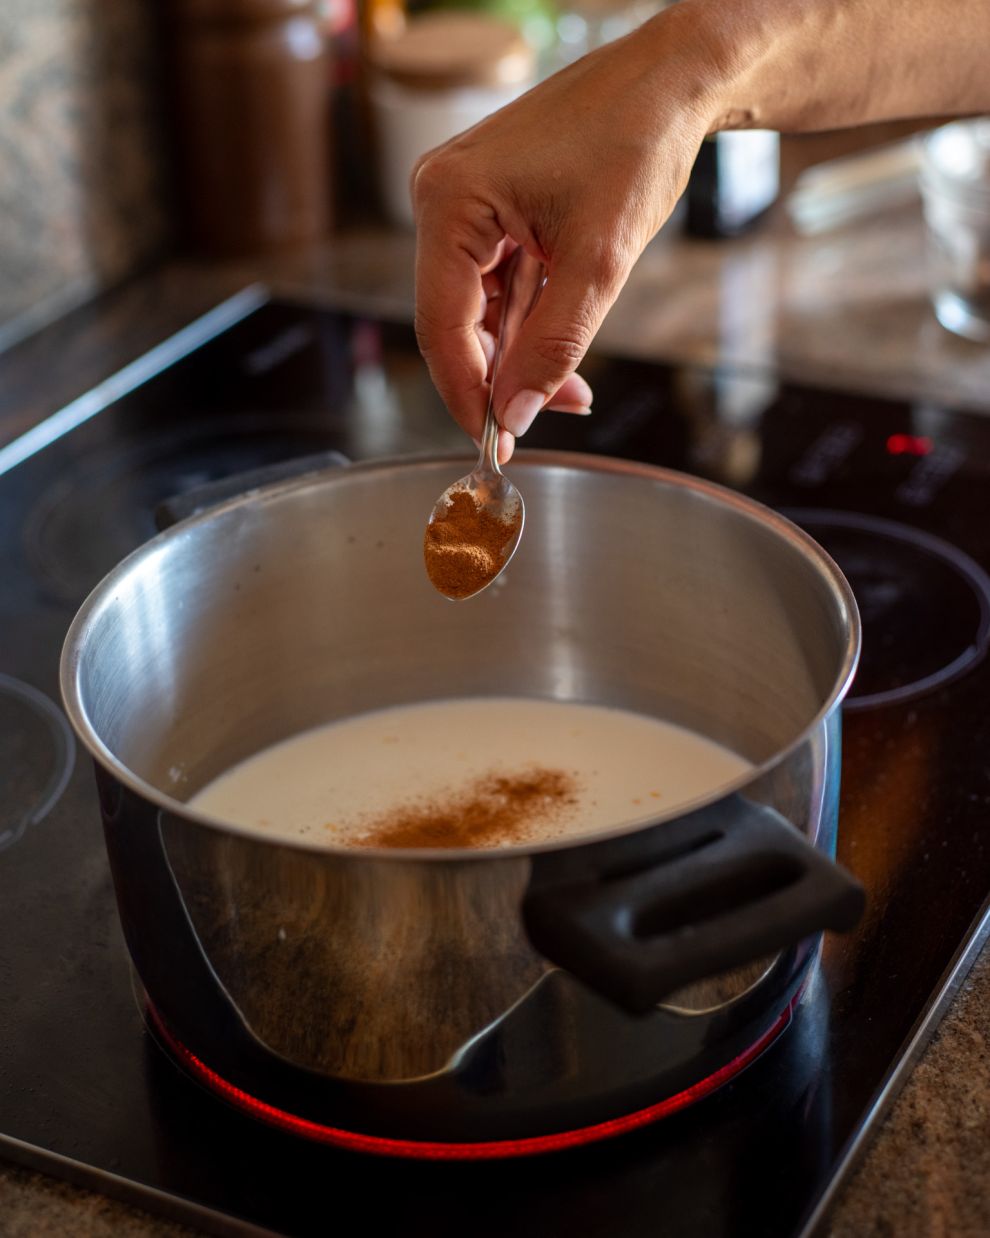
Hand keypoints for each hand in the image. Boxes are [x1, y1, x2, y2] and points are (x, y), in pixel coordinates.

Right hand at [412, 9, 715, 461]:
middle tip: (545, 419)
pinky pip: (498, 284)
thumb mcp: (598, 263)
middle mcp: (441, 198)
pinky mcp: (490, 207)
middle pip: (455, 322)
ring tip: (571, 387)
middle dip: (502, 377)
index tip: (496, 444)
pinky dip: (530, 321)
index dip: (468, 395)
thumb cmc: (636, 143)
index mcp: (450, 201)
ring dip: (521, 354)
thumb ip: (551, 347)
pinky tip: (560, 345)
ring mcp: (463, 201)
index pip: (440, 326)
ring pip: (479, 310)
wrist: (673, 82)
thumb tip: (514, 414)